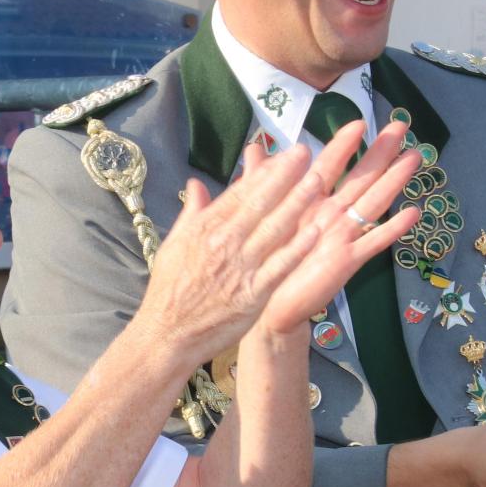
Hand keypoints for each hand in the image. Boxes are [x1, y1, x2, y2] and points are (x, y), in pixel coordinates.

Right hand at [134, 143, 325, 362]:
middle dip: (285, 176)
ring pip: (274, 229)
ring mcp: (240, 268)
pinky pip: (279, 266)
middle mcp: (224, 243)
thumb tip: (196, 184)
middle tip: (306, 153)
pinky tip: (315, 230)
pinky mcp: (253, 294)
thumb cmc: (169, 290)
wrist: (167, 334)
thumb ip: (191, 213)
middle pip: (260, 203)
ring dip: (297, 203)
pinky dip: (297, 248)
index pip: (240, 193)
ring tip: (318, 181)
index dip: (264, 171)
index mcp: (205, 228)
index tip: (284, 154)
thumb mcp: (173, 244)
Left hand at [252, 118, 422, 333]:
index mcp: (312, 201)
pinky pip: (373, 242)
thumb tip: (254, 147)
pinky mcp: (347, 260)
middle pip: (361, 177)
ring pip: (373, 202)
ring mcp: (343, 236)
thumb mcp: (262, 212)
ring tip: (413, 158)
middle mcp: (332, 214)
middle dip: (380, 152)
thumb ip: (260, 180)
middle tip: (401, 127)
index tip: (359, 121)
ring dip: (394, 180)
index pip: (330, 165)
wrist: (270, 303)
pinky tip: (412, 213)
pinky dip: (392, 228)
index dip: (343, 144)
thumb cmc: (270, 256)